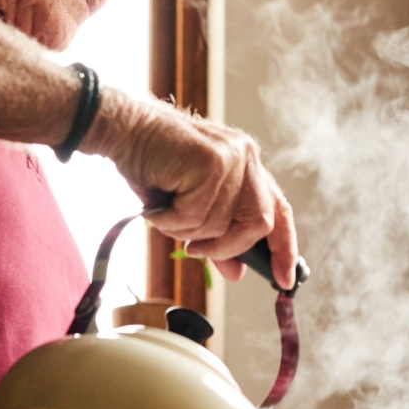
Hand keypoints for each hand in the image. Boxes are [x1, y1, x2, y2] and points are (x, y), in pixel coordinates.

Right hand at [84, 88, 298, 288]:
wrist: (123, 129)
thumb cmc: (152, 164)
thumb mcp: (190, 206)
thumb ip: (217, 235)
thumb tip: (236, 272)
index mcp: (247, 166)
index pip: (279, 210)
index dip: (285, 248)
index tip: (285, 280)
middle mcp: (246, 158)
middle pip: (259, 224)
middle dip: (227, 247)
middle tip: (195, 249)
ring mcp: (232, 158)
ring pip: (221, 224)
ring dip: (185, 229)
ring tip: (165, 209)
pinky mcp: (211, 162)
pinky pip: (196, 215)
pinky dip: (170, 220)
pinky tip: (158, 203)